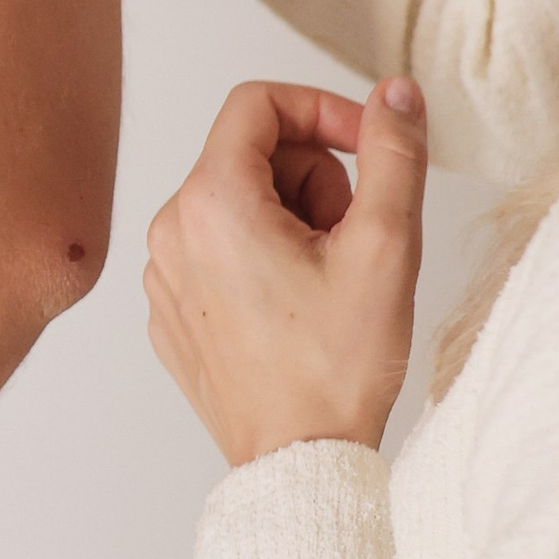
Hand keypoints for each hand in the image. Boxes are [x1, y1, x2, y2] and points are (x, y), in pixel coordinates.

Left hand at [143, 78, 426, 466]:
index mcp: (211, 201)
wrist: (299, 465)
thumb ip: (392, 153)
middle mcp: (169, 231)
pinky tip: (297, 312)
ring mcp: (162, 276)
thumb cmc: (337, 367)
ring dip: (292, 223)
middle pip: (252, 155)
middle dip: (315, 181)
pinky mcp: (170, 313)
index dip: (324, 110)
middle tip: (355, 240)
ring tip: (328, 282)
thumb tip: (396, 93)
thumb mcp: (385, 246)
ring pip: (238, 205)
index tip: (370, 148)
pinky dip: (263, 261)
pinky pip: (218, 253)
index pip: (259, 102)